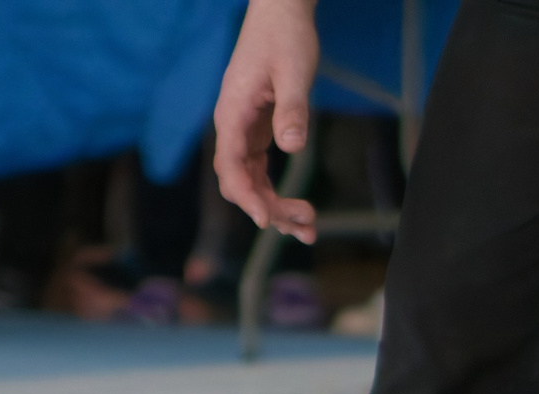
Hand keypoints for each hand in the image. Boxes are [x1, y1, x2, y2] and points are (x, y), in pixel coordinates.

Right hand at [211, 0, 319, 241]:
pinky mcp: (257, 132)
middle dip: (269, 209)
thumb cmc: (285, 37)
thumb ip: (293, 109)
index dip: (245, 196)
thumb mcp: (294, 72)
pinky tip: (298, 209)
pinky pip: (260, 172)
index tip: (265, 218)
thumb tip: (292, 146)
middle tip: (306, 225)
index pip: (230, 166)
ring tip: (308, 228)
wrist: (281, 12)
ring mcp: (243, 131)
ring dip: (275, 208)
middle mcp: (232, 127)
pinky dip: (276, 193)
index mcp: (233, 113)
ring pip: (251, 182)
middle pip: (240, 182)